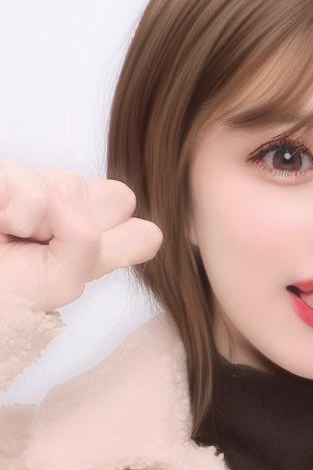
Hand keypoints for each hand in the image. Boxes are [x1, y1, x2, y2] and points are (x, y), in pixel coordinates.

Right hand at [0, 160, 162, 311]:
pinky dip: (17, 211)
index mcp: (94, 246)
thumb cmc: (6, 294)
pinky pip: (34, 185)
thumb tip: (66, 189)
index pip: (142, 233)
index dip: (123, 242)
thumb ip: (86, 244)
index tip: (90, 260)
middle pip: (117, 197)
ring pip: (73, 184)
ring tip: (12, 235)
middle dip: (85, 226)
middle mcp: (75, 213)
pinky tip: (2, 222)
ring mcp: (44, 188)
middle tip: (47, 245)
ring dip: (43, 222)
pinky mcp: (11, 175)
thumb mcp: (57, 283)